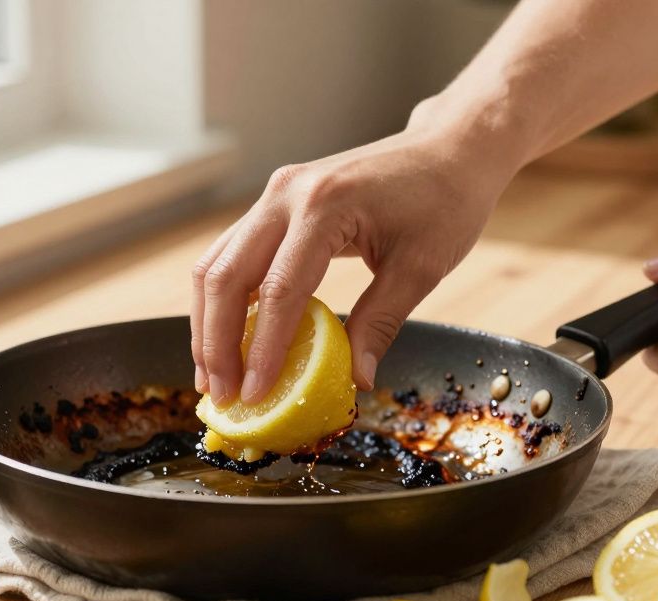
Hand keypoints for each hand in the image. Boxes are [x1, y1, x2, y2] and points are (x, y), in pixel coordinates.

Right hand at [191, 102, 518, 404]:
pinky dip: (224, 300)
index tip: (253, 395)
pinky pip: (232, 254)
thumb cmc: (445, 201)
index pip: (279, 290)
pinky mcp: (275, 203)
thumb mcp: (421, 267)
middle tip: (221, 395)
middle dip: (216, 342)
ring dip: (208, 323)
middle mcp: (286, 194)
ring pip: (216, 264)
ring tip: (214, 376)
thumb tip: (355, 380)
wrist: (448, 148)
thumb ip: (380, 323)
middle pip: (226, 275)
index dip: (262, 349)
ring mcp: (275, 194)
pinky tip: (228, 339)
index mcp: (324, 205)